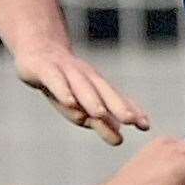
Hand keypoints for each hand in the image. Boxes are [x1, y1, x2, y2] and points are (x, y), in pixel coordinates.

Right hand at [14, 43, 150, 145]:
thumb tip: (120, 135)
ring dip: (92, 100)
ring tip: (101, 114)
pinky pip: (55, 80)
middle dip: (117, 106)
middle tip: (131, 120)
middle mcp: (85, 77)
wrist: (38, 48)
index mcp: (96, 85)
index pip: (116, 99)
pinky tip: (69, 102)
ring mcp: (66, 71)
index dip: (131, 111)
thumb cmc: (63, 81)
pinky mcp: (45, 70)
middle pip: (104, 92)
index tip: (146, 125)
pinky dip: (63, 91)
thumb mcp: (80, 101)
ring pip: (81, 86)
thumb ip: (99, 117)